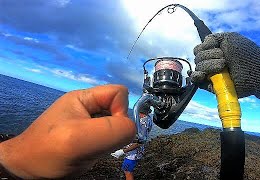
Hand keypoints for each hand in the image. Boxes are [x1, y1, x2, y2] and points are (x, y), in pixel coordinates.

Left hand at [0, 85, 135, 178]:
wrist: (27, 172)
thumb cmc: (47, 152)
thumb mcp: (79, 138)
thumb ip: (113, 129)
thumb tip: (132, 129)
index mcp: (84, 97)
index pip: (119, 93)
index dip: (121, 110)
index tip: (109, 131)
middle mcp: (88, 108)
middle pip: (119, 110)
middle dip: (115, 129)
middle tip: (99, 144)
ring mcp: (89, 124)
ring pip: (116, 126)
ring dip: (110, 141)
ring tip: (93, 150)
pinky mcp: (89, 138)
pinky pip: (109, 139)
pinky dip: (107, 148)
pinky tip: (93, 154)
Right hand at [190, 32, 259, 103]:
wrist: (254, 69)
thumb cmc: (244, 53)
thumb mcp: (229, 38)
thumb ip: (213, 38)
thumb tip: (203, 44)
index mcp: (214, 51)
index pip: (198, 49)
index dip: (204, 47)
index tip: (215, 47)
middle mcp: (211, 62)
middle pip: (197, 57)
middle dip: (209, 55)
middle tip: (225, 58)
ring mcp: (211, 74)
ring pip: (198, 67)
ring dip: (209, 65)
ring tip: (223, 66)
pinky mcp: (211, 85)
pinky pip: (197, 81)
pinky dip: (196, 76)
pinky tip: (202, 75)